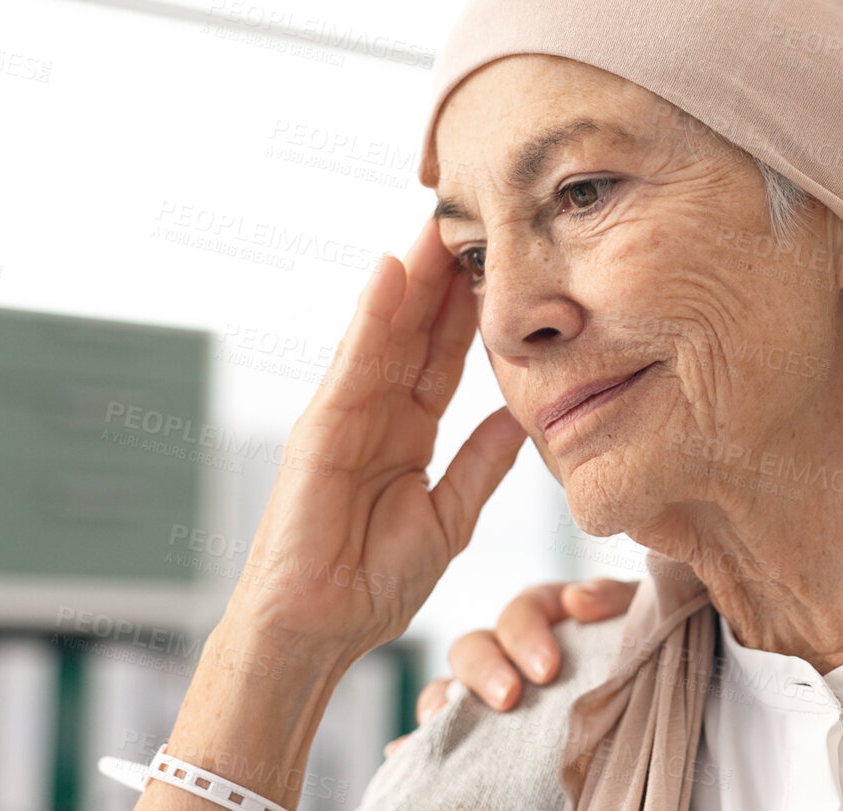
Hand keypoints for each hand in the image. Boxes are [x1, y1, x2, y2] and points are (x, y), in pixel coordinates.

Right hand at [225, 219, 528, 662]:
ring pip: (386, 332)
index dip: (474, 308)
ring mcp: (346, 415)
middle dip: (444, 275)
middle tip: (476, 214)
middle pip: (417, 329)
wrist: (320, 629)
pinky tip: (391, 272)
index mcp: (409, 430)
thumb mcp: (451, 515)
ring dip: (412, 276)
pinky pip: (353, 362)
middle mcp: (378, 412)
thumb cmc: (373, 581)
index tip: (508, 260)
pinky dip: (371, 316)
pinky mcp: (321, 429)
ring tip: (439, 222)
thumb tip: (522, 418)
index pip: (446, 354)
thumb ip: (483, 463)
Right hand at [383, 577, 637, 756]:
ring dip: (442, 701)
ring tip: (444, 722)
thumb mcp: (641, 619)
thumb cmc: (648, 652)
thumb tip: (578, 600)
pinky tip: (401, 752)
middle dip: (486, 668)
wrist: (662, 700)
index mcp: (551, 616)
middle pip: (474, 646)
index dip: (527, 631)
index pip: (522, 610)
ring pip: (447, 687)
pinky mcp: (483, 735)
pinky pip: (439, 736)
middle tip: (511, 697)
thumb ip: (616, 602)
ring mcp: (492, 692)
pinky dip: (414, 742)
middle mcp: (512, 651)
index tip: (548, 667)